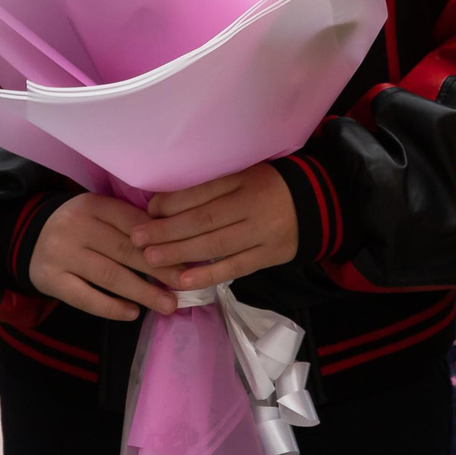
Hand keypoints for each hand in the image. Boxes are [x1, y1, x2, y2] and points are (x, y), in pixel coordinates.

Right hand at [30, 195, 180, 322]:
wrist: (28, 237)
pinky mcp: (51, 280)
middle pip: (124, 250)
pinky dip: (111, 307)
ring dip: (142, 292)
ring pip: (109, 275)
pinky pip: (85, 297)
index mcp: (92, 205)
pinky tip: (133, 313)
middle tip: (185, 283)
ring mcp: (61, 254)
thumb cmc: (78, 226)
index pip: (132, 222)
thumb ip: (128, 222)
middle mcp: (76, 227)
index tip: (188, 256)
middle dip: (159, 268)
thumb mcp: (98, 213)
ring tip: (168, 305)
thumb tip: (175, 243)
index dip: (162, 240)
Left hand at [137, 165, 299, 291]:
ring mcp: (261, 233)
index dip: (173, 203)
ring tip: (150, 260)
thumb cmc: (270, 186)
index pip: (203, 192)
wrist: (318, 204)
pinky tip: (182, 280)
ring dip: (179, 254)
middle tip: (137, 239)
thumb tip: (164, 203)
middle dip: (167, 231)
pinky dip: (207, 275)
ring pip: (215, 246)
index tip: (148, 210)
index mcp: (244, 179)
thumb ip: (211, 187)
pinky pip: (233, 268)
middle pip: (204, 220)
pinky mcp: (268, 256)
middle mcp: (252, 206)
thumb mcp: (244, 174)